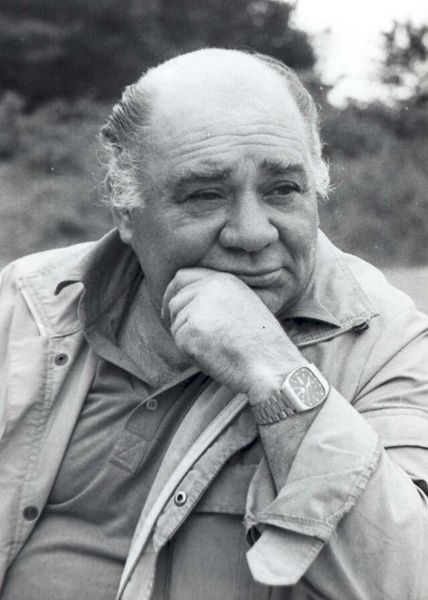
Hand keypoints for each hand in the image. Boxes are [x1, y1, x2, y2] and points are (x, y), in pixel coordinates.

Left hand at [162, 268, 306, 402]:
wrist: (271, 364)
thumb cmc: (261, 344)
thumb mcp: (242, 305)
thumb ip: (216, 298)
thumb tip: (187, 306)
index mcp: (222, 280)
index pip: (182, 277)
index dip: (171, 293)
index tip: (169, 309)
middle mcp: (208, 288)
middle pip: (175, 301)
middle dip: (176, 321)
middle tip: (188, 339)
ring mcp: (198, 308)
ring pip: (176, 325)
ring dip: (188, 341)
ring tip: (216, 350)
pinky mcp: (191, 330)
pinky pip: (180, 344)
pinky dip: (191, 355)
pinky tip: (215, 358)